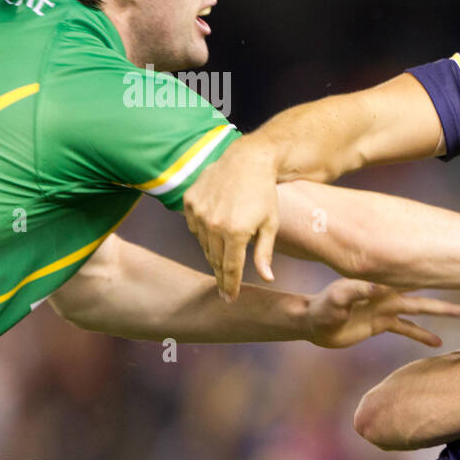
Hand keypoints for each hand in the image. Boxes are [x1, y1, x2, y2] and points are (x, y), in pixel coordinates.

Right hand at [184, 138, 280, 302]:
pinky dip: (203, 232)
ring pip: (203, 244)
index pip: (230, 268)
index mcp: (235, 233)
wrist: (248, 160)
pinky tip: (215, 229)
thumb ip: (264, 253)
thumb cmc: (264, 194)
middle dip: (222, 272)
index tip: (229, 299)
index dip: (230, 285)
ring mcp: (198, 212)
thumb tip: (266, 278)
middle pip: (215, 259)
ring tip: (223, 255)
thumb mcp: (270, 224)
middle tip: (226, 285)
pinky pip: (194, 227)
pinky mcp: (189, 201)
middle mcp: (213, 224)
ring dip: (213, 251)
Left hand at [305, 279, 459, 348]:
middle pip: (420, 293)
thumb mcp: (336, 298)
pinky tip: (437, 341)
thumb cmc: (322, 307)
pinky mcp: (383, 323)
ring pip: (418, 310)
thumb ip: (355, 291)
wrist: (314, 323)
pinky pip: (407, 329)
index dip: (426, 271)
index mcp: (379, 284)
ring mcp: (386, 308)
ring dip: (438, 311)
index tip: (446, 265)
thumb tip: (379, 286)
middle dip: (441, 294)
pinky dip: (422, 335)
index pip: (406, 276)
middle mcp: (386, 293)